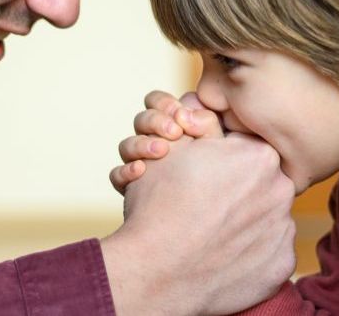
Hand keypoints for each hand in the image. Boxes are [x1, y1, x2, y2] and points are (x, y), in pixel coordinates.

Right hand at [101, 133, 296, 314]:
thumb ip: (197, 124)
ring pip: (266, 216)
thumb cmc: (159, 204)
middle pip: (260, 181)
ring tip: (210, 230)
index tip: (203, 172)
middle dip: (235, 187)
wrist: (156, 270)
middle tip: (203, 202)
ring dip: (244, 220)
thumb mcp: (171, 148)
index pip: (245, 147)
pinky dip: (249, 253)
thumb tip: (206, 113)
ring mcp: (285, 229)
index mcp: (258, 154)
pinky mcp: (281, 265)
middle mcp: (281, 188)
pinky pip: (269, 251)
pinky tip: (222, 254)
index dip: (221, 158)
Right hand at [109, 91, 223, 193]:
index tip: (179, 115)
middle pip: (141, 121)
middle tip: (174, 132)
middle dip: (155, 121)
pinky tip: (140, 171)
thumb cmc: (219, 190)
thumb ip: (208, 125)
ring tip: (162, 151)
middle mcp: (156, 147)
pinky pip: (116, 176)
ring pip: (127, 146)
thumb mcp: (222, 151)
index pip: (158, 104)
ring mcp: (142, 169)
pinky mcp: (132, 192)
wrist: (202, 234)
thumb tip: (186, 109)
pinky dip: (126, 171)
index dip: (164, 104)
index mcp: (176, 131)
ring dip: (141, 144)